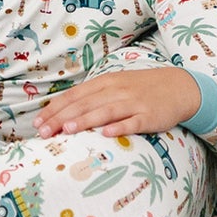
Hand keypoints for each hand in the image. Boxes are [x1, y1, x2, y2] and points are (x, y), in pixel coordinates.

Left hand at [32, 66, 200, 138]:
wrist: (179, 87)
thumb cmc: (142, 89)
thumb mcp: (116, 86)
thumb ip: (93, 97)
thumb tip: (64, 112)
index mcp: (106, 82)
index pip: (75, 95)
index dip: (55, 109)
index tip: (37, 123)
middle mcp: (117, 90)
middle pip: (85, 104)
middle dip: (62, 118)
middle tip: (43, 132)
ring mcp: (133, 103)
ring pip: (106, 111)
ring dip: (86, 120)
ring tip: (68, 130)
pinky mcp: (149, 116)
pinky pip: (132, 122)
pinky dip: (120, 127)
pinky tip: (107, 134)